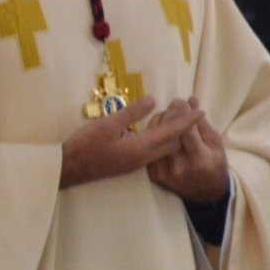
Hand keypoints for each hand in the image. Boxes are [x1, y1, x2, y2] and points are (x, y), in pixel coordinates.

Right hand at [60, 96, 201, 188]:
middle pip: (172, 143)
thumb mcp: (107, 125)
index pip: (171, 132)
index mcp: (140, 148)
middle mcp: (142, 158)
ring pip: (164, 148)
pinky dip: (162, 139)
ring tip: (180, 119)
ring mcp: (135, 163)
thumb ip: (132, 113)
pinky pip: (154, 151)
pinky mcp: (128, 163)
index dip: (187, 121)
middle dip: (185, 128)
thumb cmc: (86, 145)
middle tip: (192, 111)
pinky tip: (158, 131)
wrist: (68, 169)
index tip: (201, 110)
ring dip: (174, 134)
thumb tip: (153, 100)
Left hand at [146, 97, 229, 203]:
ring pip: (154, 140)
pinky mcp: (154, 175)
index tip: (181, 102)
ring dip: (159, 122)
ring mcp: (164, 173)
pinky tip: (159, 128)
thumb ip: (201, 123)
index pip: (186, 131)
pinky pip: (149, 149)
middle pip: (168, 134)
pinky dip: (152, 135)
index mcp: (199, 160)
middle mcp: (179, 168)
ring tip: (167, 114)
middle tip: (174, 103)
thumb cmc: (214, 164)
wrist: (206, 194)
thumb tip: (190, 100)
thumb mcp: (216, 143)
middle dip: (170, 113)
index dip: (182, 114)